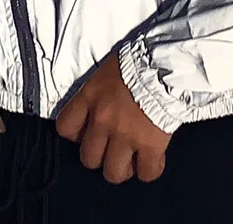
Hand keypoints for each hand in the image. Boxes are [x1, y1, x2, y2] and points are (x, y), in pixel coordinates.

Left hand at [55, 49, 172, 183]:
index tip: (88, 132)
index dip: (76, 135)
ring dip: (122, 167)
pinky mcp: (151, 145)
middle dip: (100, 156)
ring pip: (113, 173)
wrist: (167, 61)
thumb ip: (99, 91)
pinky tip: (153, 158)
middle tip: (112, 147)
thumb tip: (101, 104)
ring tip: (132, 158)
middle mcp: (103, 119)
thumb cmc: (139, 60)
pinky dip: (149, 169)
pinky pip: (146, 173)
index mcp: (90, 97)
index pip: (65, 128)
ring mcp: (126, 135)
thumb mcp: (109, 69)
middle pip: (88, 158)